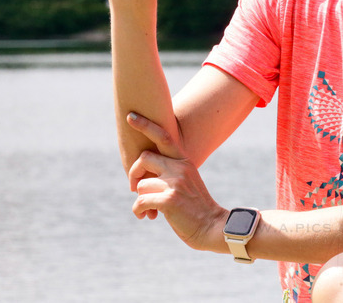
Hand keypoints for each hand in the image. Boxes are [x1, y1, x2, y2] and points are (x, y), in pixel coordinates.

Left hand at [126, 112, 227, 251]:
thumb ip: (170, 174)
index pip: (164, 136)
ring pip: (141, 184)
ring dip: (140, 199)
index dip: (145, 125)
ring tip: (147, 210)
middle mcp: (180, 168)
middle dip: (134, 174)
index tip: (130, 116)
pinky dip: (138, 211)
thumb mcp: (186, 184)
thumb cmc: (195, 208)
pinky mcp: (169, 200)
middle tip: (134, 188)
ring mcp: (175, 183)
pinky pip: (140, 201)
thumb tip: (142, 180)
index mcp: (184, 161)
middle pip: (144, 158)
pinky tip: (145, 217)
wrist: (212, 227)